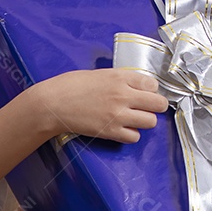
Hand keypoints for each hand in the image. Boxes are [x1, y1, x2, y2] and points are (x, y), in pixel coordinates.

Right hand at [40, 69, 168, 143]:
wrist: (53, 103)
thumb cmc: (71, 85)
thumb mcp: (101, 73)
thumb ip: (121, 79)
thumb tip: (138, 86)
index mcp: (120, 77)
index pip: (153, 83)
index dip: (151, 89)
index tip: (145, 92)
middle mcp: (123, 95)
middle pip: (158, 104)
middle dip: (156, 106)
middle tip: (147, 107)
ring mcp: (118, 115)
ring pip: (150, 122)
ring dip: (145, 120)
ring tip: (134, 118)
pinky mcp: (110, 132)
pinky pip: (134, 137)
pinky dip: (131, 134)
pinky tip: (123, 128)